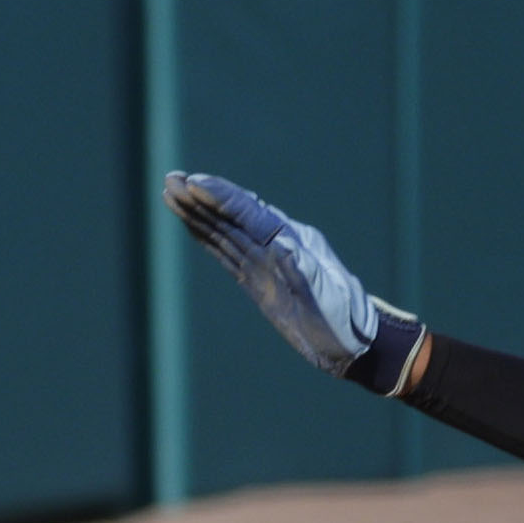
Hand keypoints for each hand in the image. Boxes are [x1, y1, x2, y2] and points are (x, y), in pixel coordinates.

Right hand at [162, 170, 418, 389]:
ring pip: (225, 230)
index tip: (194, 184)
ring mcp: (265, 260)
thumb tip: (285, 245)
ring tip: (170, 192)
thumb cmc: (347, 319)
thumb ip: (308, 271)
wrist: (354, 342)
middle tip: (170, 180)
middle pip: (233, 215)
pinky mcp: (258, 279)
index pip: (251, 213)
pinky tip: (190, 225)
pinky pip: (226, 252)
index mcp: (294, 241)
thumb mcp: (331, 297)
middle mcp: (277, 244)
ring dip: (198, 212)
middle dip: (202, 197)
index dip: (222, 198)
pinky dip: (206, 236)